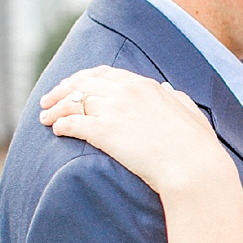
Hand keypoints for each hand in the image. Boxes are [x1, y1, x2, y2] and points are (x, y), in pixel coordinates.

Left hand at [40, 65, 232, 199]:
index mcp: (146, 86)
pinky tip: (56, 131)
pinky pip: (72, 123)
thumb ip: (177, 98)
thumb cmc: (197, 146)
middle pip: (82, 85)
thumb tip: (167, 89)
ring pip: (72, 103)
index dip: (83, 79)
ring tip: (45, 118)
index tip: (73, 86)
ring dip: (55, 109)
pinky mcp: (104, 132)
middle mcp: (127, 92)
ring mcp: (114, 110)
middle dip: (61, 91)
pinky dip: (60, 125)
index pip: (104, 74)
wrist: (194, 167)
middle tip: (48, 101)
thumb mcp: (191, 113)